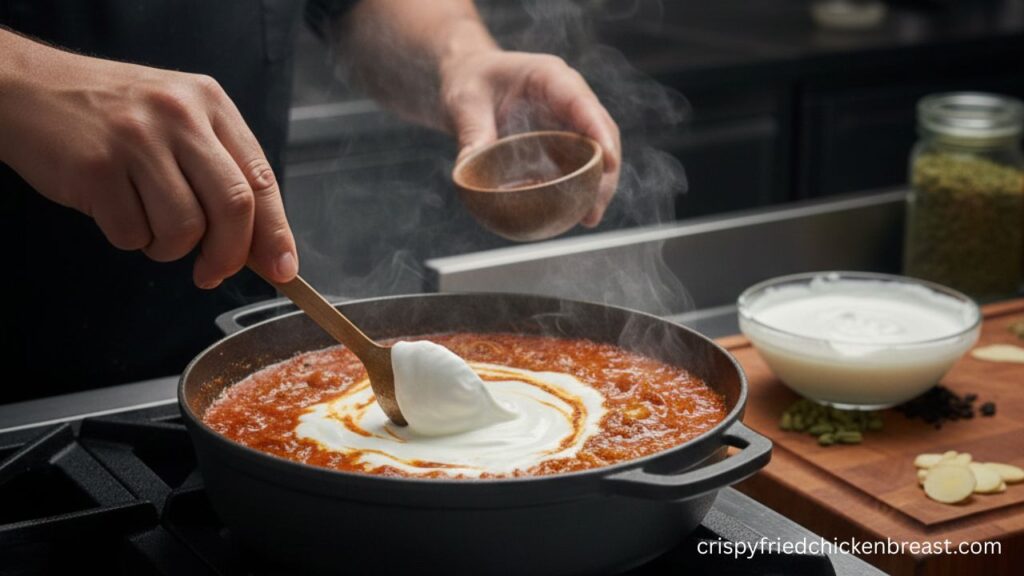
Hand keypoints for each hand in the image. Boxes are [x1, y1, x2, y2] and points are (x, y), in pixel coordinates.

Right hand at [0, 33, 296, 288]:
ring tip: (149, 223)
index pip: (261, 179)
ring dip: (170, 248)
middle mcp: (180, 116)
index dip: (276, 234)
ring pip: (185, 229)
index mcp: (210, 104)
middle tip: (212, 272)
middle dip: (229, 254)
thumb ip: (222, 174)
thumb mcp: (178, 123)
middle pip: (234, 207)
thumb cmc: (112, 116)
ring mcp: (137, 140)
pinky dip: (130, 239)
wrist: (27, 90)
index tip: (283, 271)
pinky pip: (134, 235)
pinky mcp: (96, 169)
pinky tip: (114, 209)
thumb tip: (263, 250)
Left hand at [440, 49, 620, 226]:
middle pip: (600, 132)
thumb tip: (469, 169)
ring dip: (596, 184)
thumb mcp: (464, 102)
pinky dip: (578, 186)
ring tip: (589, 218)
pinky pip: (576, 163)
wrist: (465, 78)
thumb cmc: (468, 80)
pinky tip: (574, 213)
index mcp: (549, 77)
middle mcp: (565, 98)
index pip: (582, 104)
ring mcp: (565, 120)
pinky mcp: (558, 140)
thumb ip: (471, 132)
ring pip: (595, 151)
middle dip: (605, 170)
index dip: (599, 133)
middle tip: (595, 207)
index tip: (609, 163)